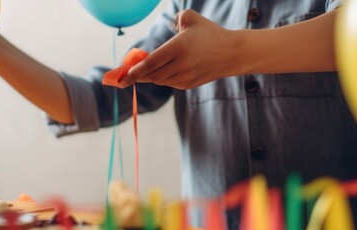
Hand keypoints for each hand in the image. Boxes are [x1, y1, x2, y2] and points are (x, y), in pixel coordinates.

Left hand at [122, 10, 243, 89]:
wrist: (233, 53)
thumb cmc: (211, 34)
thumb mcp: (192, 19)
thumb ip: (177, 18)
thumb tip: (168, 23)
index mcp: (179, 47)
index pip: (151, 62)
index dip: (135, 70)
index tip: (123, 73)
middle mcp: (181, 64)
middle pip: (152, 74)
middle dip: (137, 75)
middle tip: (126, 74)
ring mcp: (186, 76)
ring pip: (160, 80)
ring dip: (149, 77)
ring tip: (140, 73)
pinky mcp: (190, 84)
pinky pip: (170, 83)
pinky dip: (161, 79)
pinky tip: (159, 73)